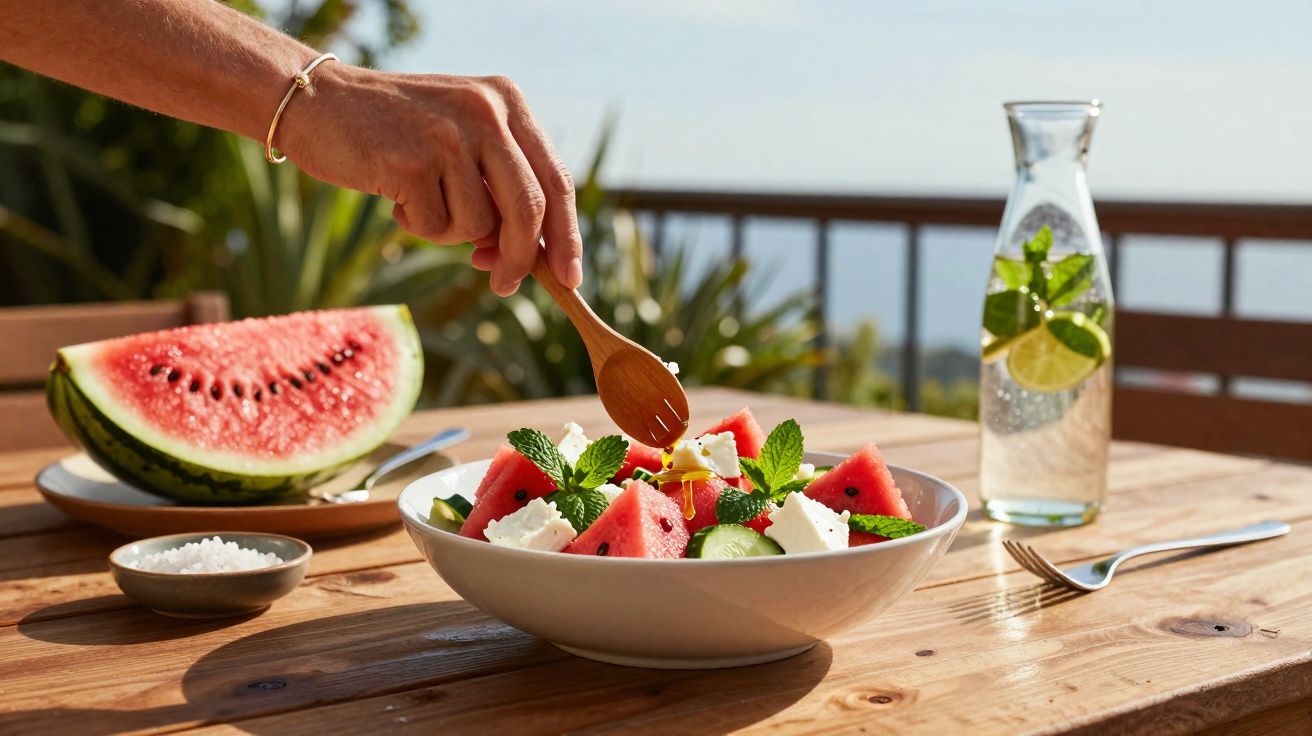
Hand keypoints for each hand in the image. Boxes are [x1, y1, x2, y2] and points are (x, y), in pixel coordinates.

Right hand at [281, 65, 581, 295]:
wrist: (317, 101)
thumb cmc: (394, 131)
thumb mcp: (461, 138)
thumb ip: (499, 183)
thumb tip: (535, 257)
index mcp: (507, 101)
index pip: (556, 179)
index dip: (567, 234)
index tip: (570, 276)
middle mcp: (486, 111)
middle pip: (530, 209)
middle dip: (521, 258)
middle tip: (505, 285)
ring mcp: (449, 136)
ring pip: (480, 225)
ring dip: (450, 232)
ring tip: (419, 201)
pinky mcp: (412, 161)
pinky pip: (437, 228)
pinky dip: (417, 226)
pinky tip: (394, 195)